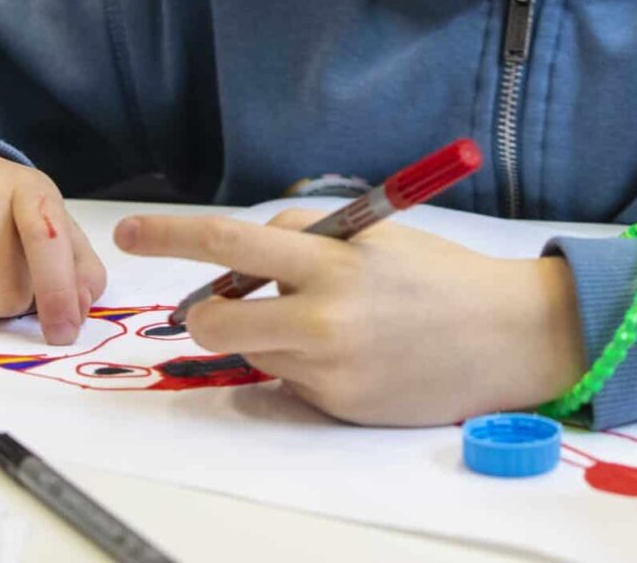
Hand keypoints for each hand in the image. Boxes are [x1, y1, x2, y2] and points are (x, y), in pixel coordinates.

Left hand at [114, 209, 586, 426]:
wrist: (506, 336)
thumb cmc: (438, 275)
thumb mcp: (372, 238)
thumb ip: (307, 245)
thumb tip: (240, 265)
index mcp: (333, 259)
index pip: (230, 242)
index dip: (172, 235)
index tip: (130, 232)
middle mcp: (323, 316)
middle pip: (214, 317)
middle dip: (203, 312)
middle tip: (218, 307)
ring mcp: (328, 366)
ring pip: (252, 350)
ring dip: (266, 337)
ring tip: (324, 325)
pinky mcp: (337, 404)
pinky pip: (289, 381)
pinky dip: (303, 366)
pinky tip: (354, 354)